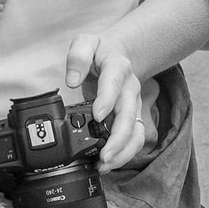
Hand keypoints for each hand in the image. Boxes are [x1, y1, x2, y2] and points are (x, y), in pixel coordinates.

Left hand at [64, 33, 145, 170]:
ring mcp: (134, 106)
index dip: (107, 100)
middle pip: (129, 115)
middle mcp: (130, 89)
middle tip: (103, 155)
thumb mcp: (86, 42)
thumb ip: (78, 57)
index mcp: (118, 68)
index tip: (97, 116)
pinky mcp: (132, 118)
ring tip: (105, 165)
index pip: (115, 84)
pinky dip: (124, 154)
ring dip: (124, 151)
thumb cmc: (100, 51)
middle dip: (118, 138)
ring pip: (136, 132)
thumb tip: (72, 80)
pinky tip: (108, 163)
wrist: (119, 54)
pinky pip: (133, 140)